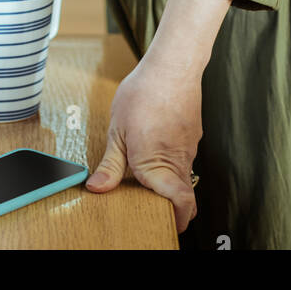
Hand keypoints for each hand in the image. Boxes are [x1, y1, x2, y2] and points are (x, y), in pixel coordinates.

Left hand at [84, 56, 202, 232]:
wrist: (173, 64)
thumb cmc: (145, 93)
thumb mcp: (117, 130)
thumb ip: (111, 164)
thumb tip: (98, 188)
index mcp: (157, 164)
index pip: (180, 203)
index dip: (178, 218)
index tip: (169, 225)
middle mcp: (178, 159)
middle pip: (181, 193)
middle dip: (169, 204)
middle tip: (150, 203)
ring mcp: (189, 146)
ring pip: (182, 173)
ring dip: (168, 179)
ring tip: (145, 167)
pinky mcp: (192, 132)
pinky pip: (183, 154)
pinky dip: (171, 157)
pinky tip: (155, 141)